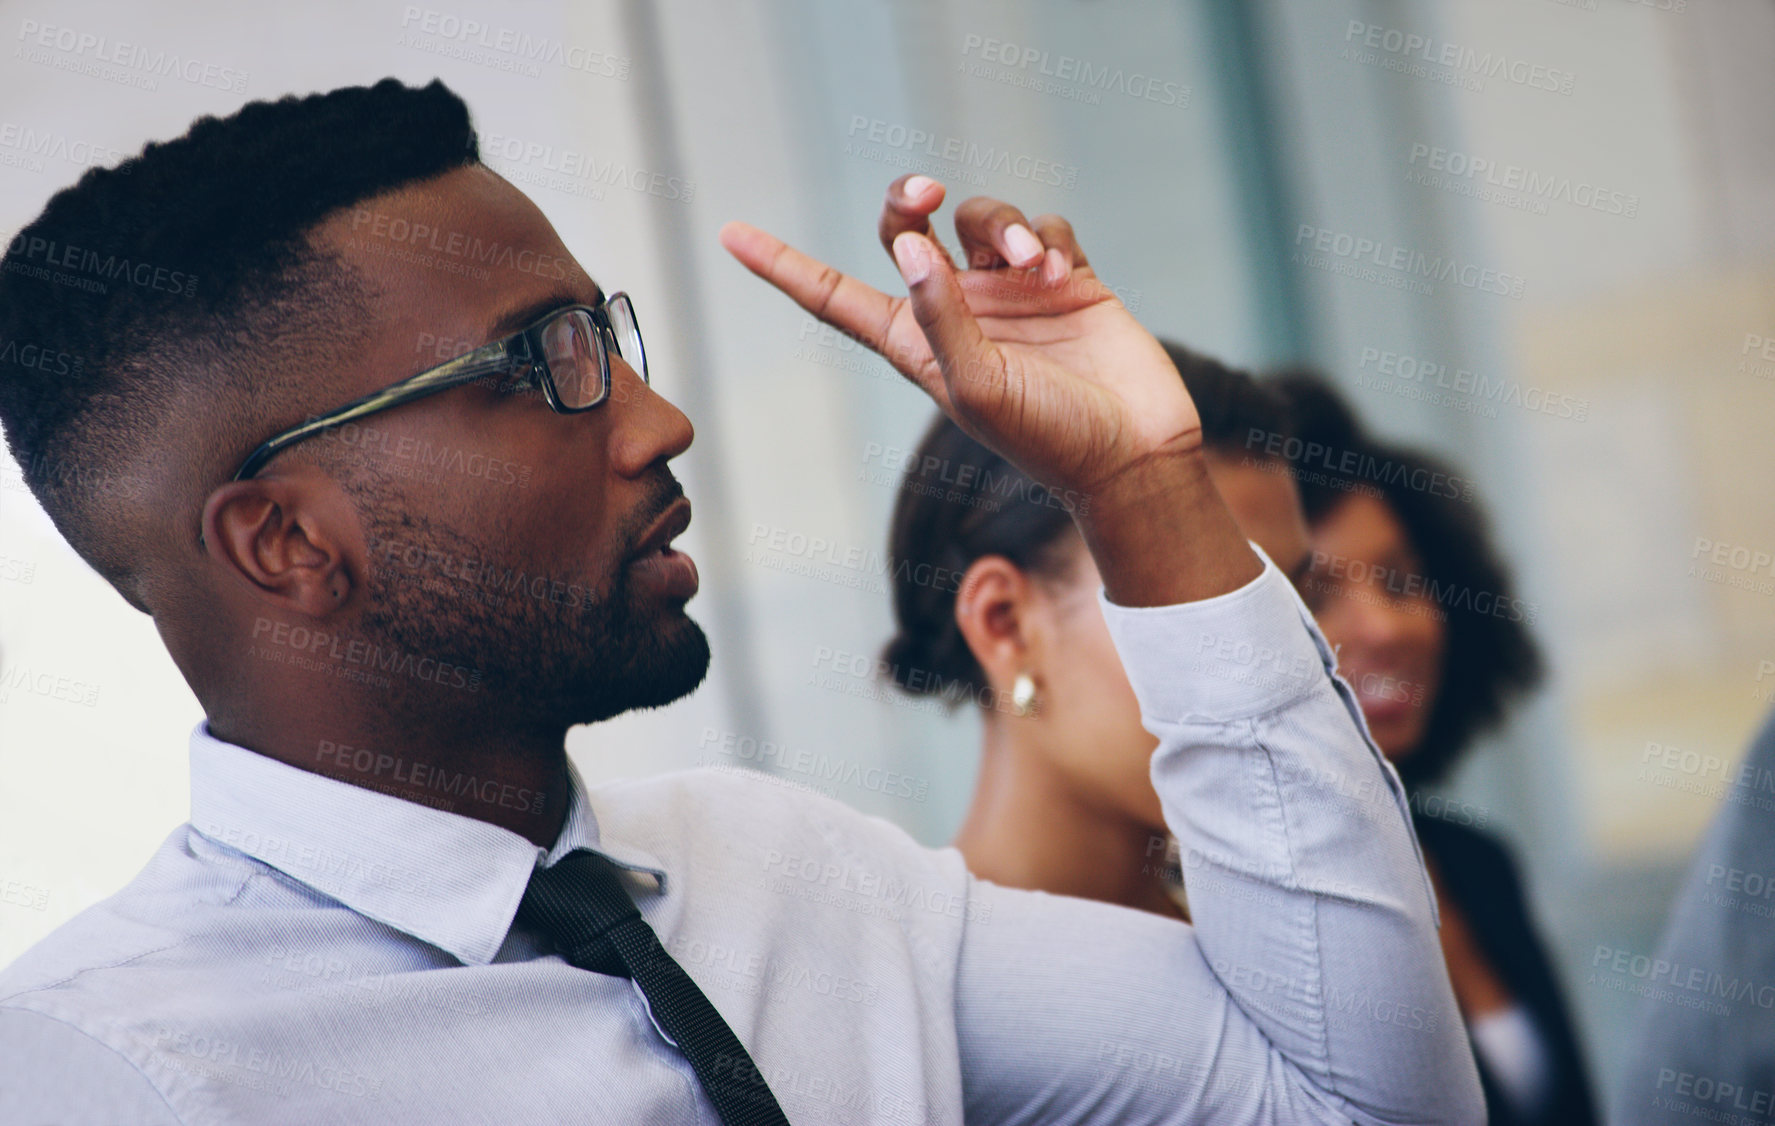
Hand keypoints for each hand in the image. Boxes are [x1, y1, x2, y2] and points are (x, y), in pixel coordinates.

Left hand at [719, 176, 1258, 604]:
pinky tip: (1059, 274)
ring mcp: (1010, 292)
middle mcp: (956, 310)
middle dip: (906, 199)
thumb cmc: (1047, 439)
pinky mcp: (1066, 279)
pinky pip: (1042, 226)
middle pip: (904, 228)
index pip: (833, 296)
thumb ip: (937, 315)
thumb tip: (907, 244)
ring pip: (981, 218)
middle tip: (926, 195)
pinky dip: (1044, 238)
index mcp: (915, 343)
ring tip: (1030, 265)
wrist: (1133, 454)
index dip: (782, 265)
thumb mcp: (975, 386)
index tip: (729, 233)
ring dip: (1001, 226)